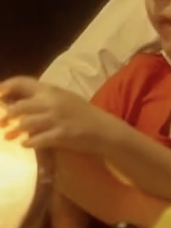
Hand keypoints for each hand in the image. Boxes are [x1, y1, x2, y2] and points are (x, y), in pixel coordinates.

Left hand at [0, 77, 118, 154]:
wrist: (103, 129)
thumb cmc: (82, 114)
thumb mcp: (63, 99)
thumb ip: (43, 98)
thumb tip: (16, 101)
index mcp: (51, 90)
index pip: (22, 82)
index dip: (5, 87)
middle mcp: (52, 102)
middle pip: (18, 106)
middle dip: (5, 116)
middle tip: (1, 123)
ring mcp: (57, 118)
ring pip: (25, 124)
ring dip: (13, 131)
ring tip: (8, 137)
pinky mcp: (61, 135)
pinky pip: (37, 139)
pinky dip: (28, 143)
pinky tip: (25, 145)